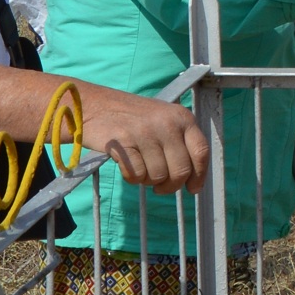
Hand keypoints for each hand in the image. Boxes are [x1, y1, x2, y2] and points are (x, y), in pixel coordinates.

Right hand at [76, 82, 209, 191]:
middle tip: (159, 187)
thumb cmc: (132, 118)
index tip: (192, 189)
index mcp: (182, 117)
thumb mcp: (164, 120)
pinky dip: (132, 177)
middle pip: (181, 171)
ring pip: (158, 176)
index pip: (201, 152)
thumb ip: (180, 143)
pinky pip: (136, 175)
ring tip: (140, 167)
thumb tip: (192, 180)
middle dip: (170, 186)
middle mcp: (167, 124)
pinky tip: (126, 165)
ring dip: (147, 180)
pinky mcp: (123, 142)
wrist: (94, 105)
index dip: (199, 176)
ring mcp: (145, 132)